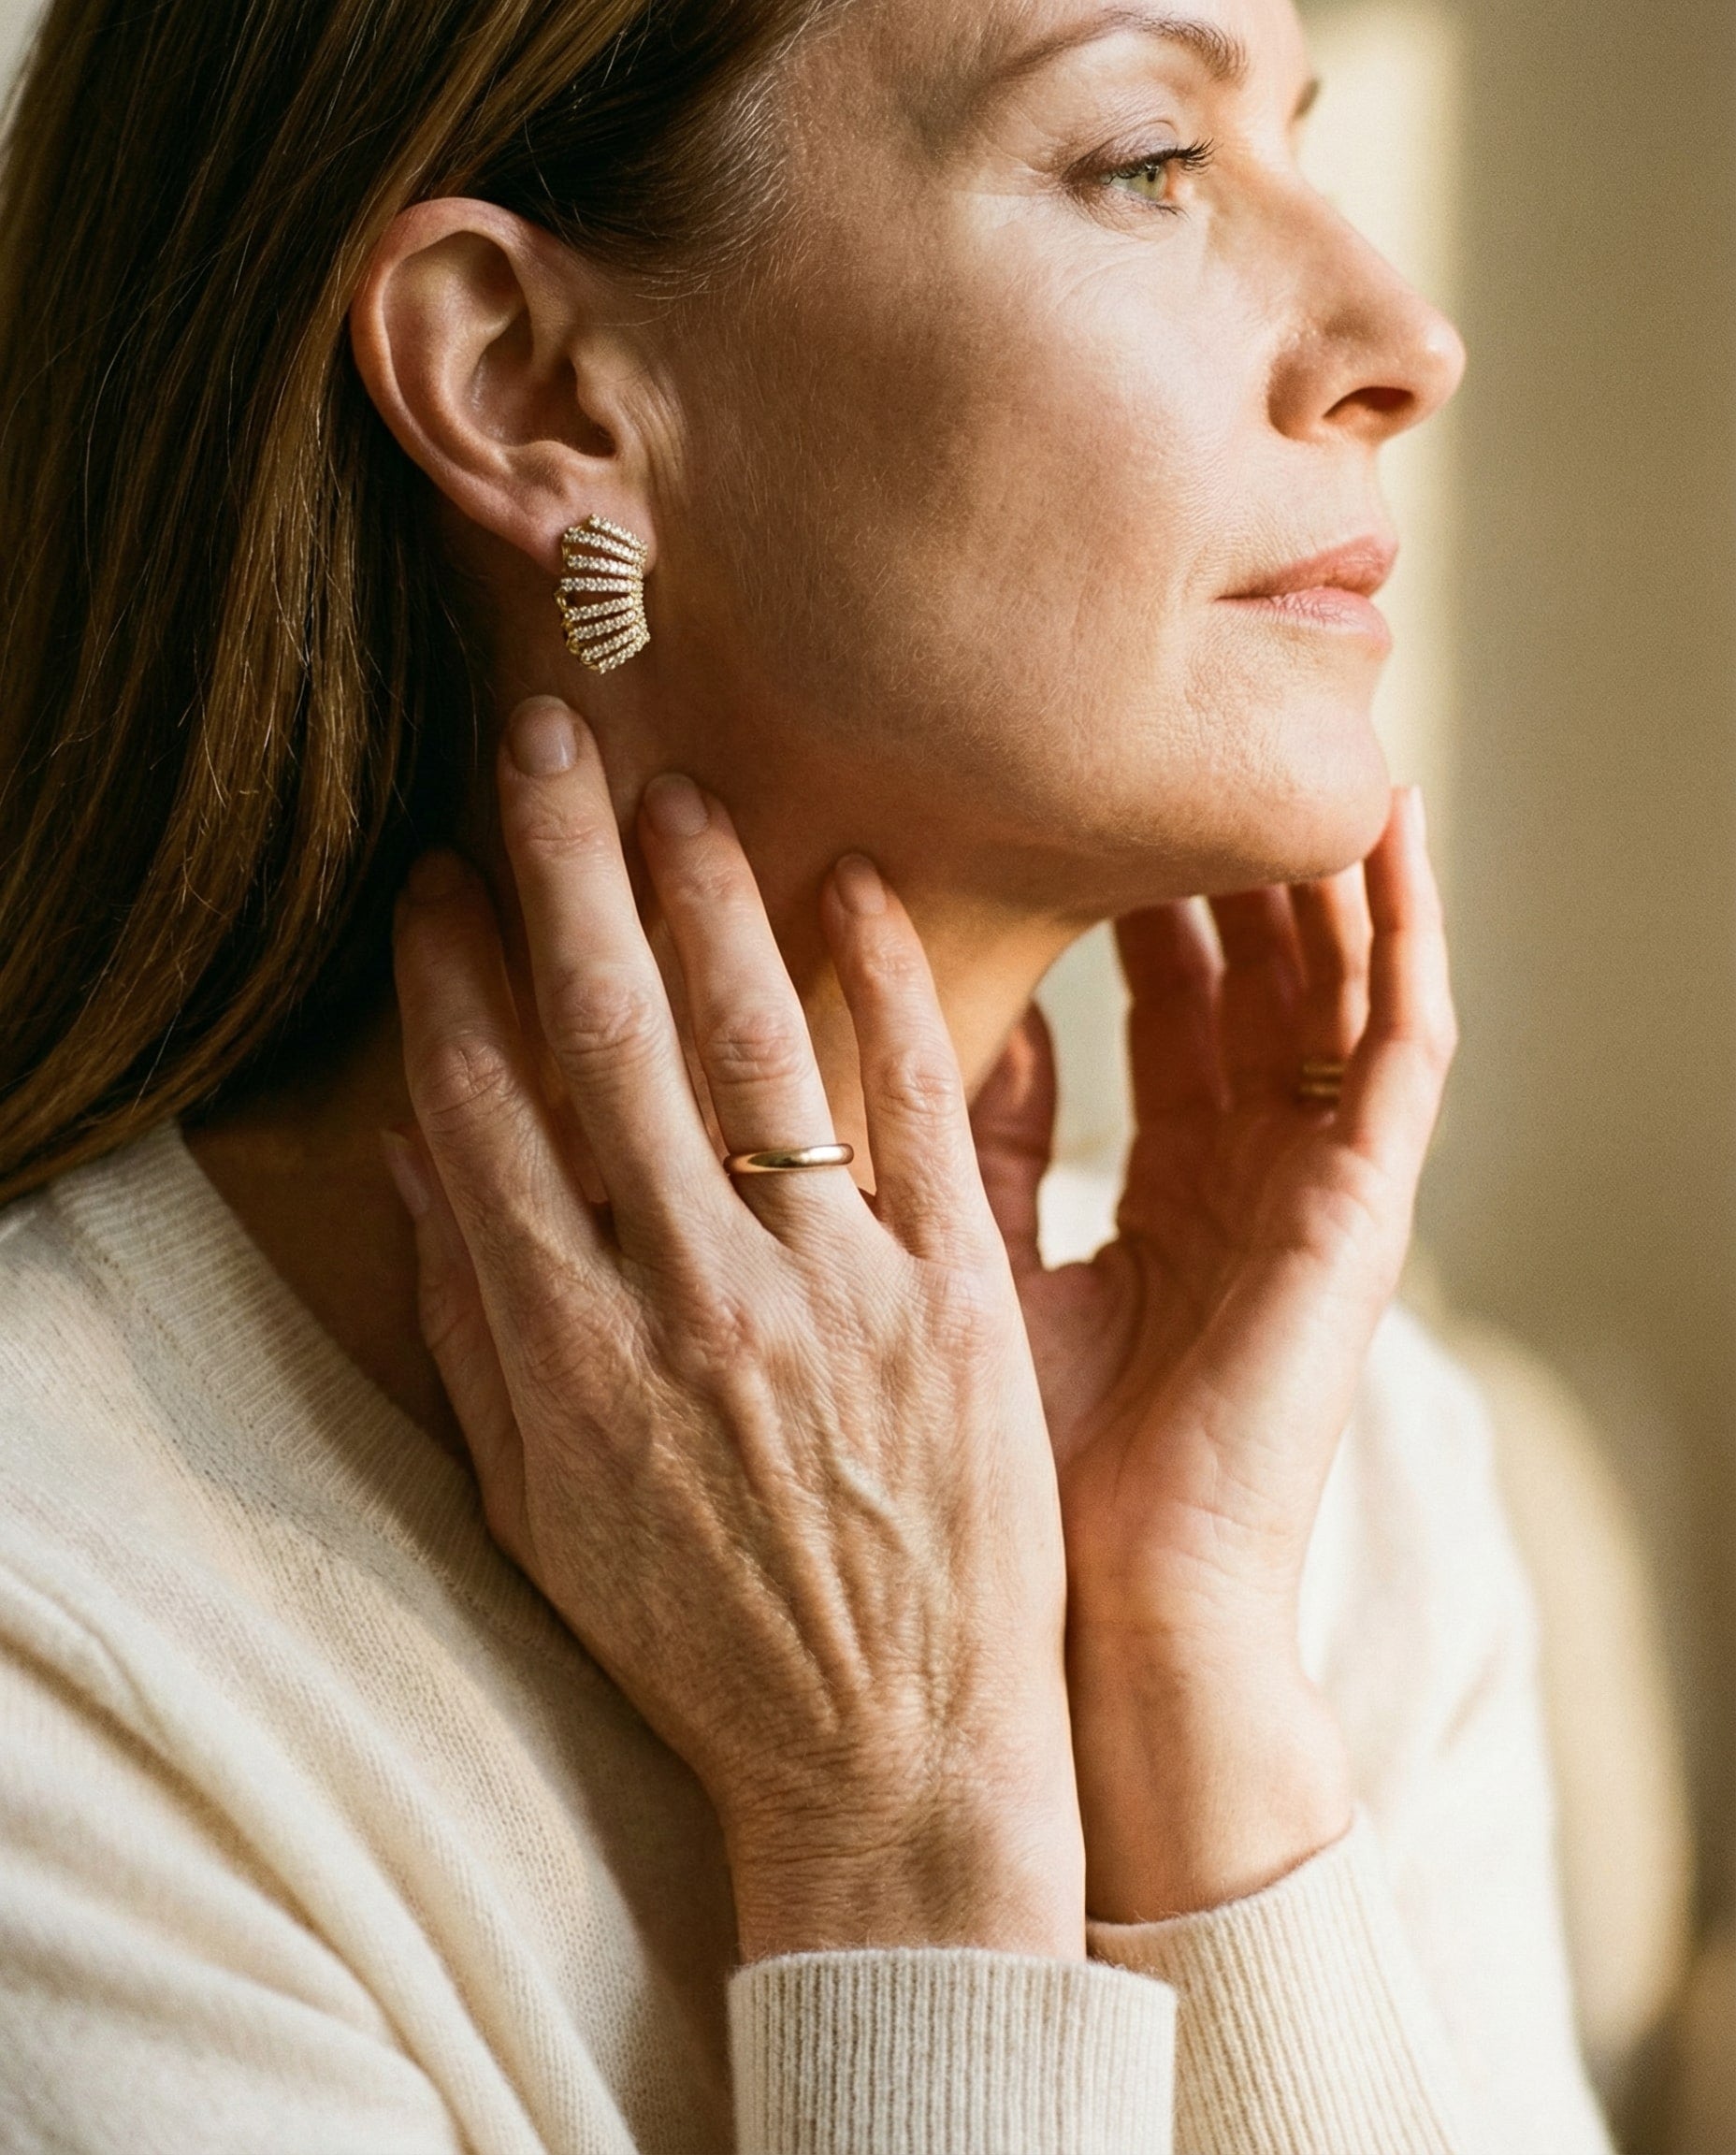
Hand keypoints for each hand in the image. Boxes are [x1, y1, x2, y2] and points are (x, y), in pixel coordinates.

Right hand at [389, 698, 1084, 1963]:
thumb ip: (473, 1324)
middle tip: (543, 741)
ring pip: (753, 1049)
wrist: (891, 1754)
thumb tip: (413, 1149)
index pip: (483, 1114)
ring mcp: (832, 1297)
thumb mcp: (540, 1506)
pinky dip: (886, 988)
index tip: (438, 882)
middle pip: (605, 1042)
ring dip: (703, 901)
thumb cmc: (702, 1637)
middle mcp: (688, 1304)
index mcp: (568, 1358)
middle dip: (560, 873)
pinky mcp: (958, 1303)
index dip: (449, 980)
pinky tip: (856, 885)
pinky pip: (922, 1111)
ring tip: (673, 790)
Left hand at [972, 792, 1453, 1920]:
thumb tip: (944, 1012)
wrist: (1099, 1618)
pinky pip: (1403, 1039)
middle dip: (1236, 850)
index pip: (1175, 1008)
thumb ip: (975, 1139)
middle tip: (1195, 722)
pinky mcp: (1366, 1210)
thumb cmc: (1016, 1475)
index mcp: (1174, 1191)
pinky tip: (1384, 824)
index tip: (1096, 786)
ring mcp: (1321, 1189)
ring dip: (1323, 857)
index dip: (1150, 894)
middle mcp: (1257, 1177)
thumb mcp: (974, 1266)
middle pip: (1262, 973)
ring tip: (1296, 723)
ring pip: (1340, 980)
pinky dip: (1402, 929)